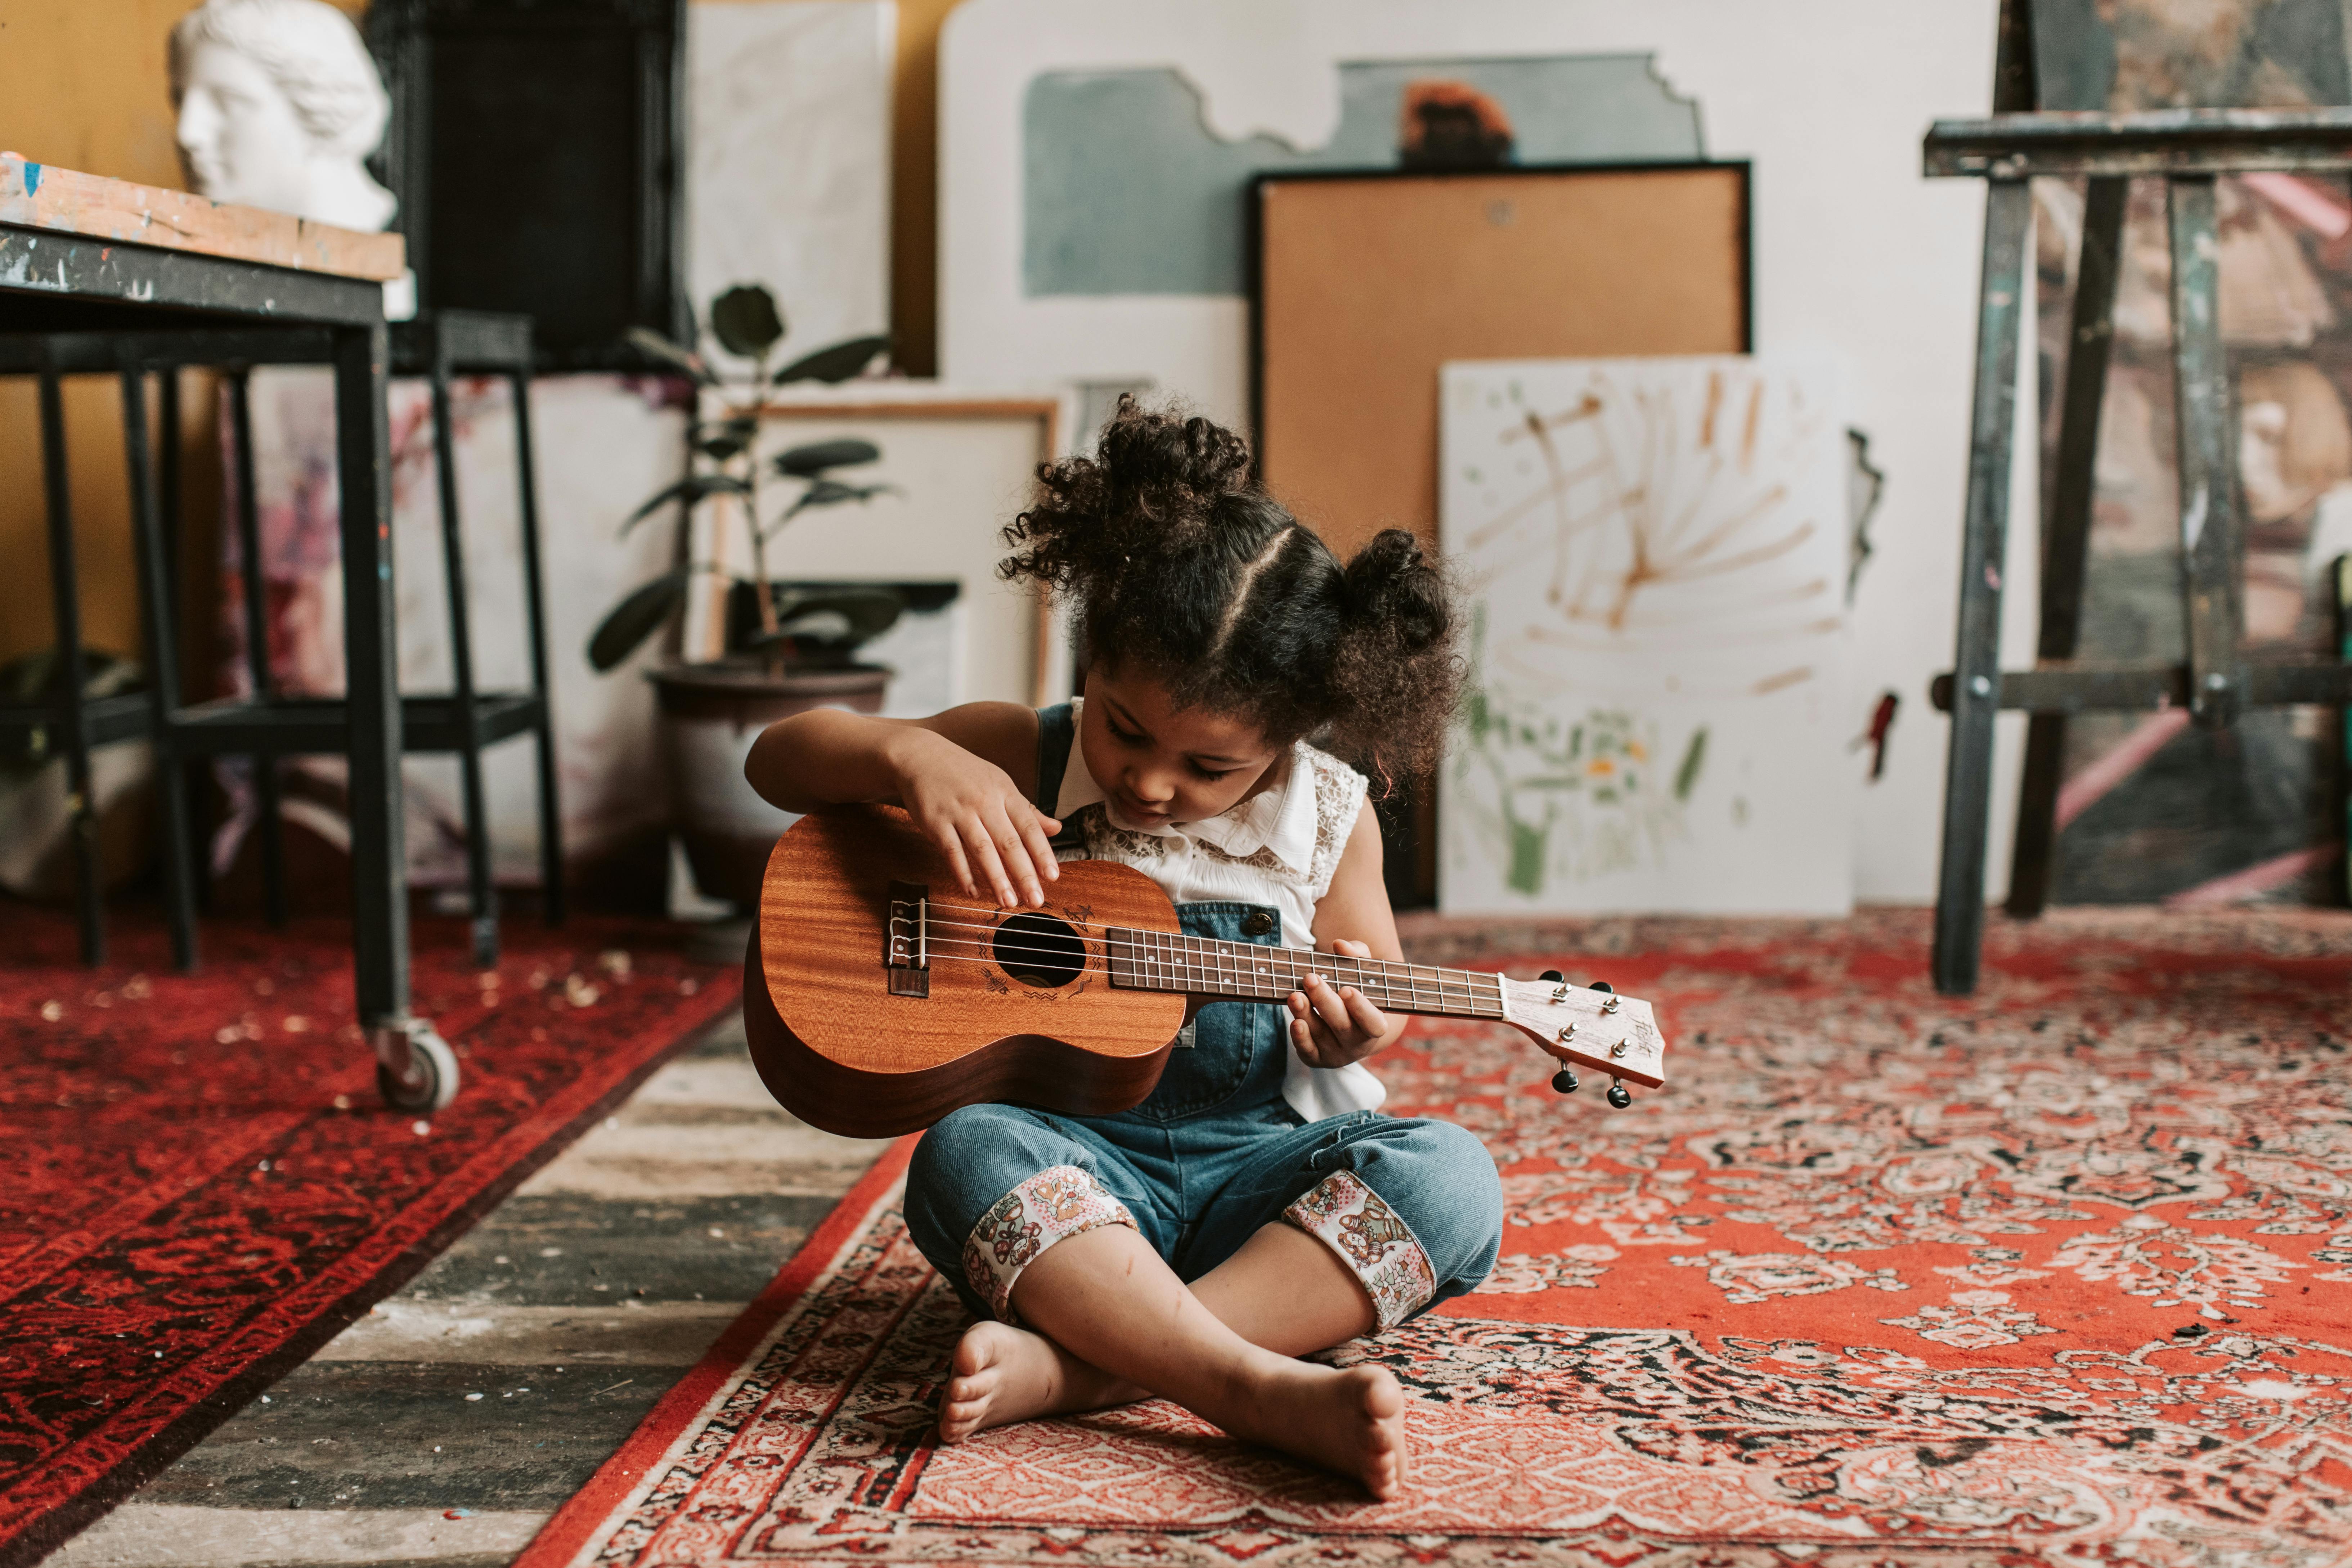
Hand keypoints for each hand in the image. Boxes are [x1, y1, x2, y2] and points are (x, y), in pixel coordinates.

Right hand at [891, 730, 1060, 907]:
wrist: (921, 756)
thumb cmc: (965, 774)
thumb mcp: (999, 784)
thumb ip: (1027, 811)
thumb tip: (1057, 829)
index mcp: (1004, 792)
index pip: (1028, 826)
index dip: (1042, 852)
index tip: (1052, 876)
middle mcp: (984, 801)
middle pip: (1008, 842)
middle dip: (1024, 873)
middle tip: (1036, 900)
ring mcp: (959, 812)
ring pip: (981, 849)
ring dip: (996, 878)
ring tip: (1008, 902)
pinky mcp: (935, 822)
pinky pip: (951, 852)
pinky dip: (962, 873)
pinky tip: (973, 891)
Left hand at [1286, 939, 1393, 1068]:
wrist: (1353, 1028)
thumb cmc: (1359, 993)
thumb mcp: (1363, 973)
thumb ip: (1356, 956)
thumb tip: (1340, 944)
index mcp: (1375, 1024)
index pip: (1372, 1021)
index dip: (1361, 1007)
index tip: (1346, 989)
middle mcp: (1358, 1043)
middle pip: (1342, 1025)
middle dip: (1325, 1001)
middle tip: (1310, 978)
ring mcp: (1337, 1054)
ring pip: (1321, 1036)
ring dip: (1306, 1015)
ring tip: (1294, 996)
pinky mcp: (1317, 1059)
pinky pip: (1308, 1052)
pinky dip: (1300, 1039)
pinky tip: (1294, 1022)